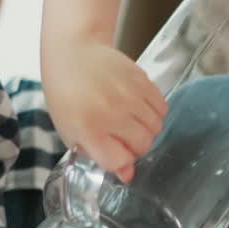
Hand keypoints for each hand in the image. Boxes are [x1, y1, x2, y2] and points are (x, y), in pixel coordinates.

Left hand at [42, 41, 166, 181]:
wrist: (74, 52)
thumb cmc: (67, 94)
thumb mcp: (71, 131)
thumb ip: (98, 154)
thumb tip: (127, 174)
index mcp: (88, 128)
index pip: (119, 160)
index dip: (119, 162)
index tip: (114, 153)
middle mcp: (110, 112)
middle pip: (142, 145)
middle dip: (135, 146)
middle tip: (121, 136)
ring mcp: (128, 94)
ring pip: (155, 128)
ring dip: (145, 130)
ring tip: (128, 120)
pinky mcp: (142, 80)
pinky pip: (161, 108)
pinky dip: (153, 113)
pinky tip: (137, 107)